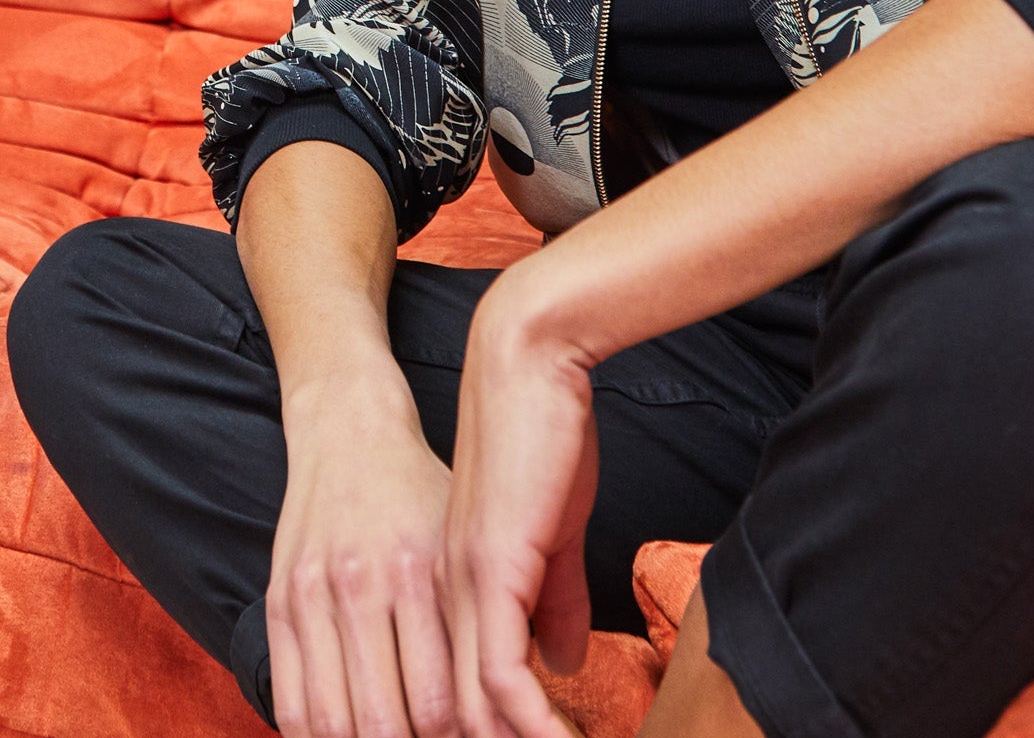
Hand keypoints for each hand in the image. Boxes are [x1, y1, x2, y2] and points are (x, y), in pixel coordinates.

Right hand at [268, 377, 458, 737]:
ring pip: (332, 721)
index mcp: (418, 572)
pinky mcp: (279, 602)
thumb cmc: (418, 490)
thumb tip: (517, 686)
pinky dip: (316, 736)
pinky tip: (344, 737)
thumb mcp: (462, 537)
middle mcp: (362, 586)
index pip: (437, 701)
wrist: (350, 429)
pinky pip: (290, 701)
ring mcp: (313, 596)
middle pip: (382, 722)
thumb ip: (486, 610)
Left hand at [443, 272, 599, 737]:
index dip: (483, 734)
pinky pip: (500, 681)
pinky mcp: (490, 574)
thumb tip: (561, 665)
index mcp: (454, 589)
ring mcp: (462, 589)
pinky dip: (534, 725)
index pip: (453, 695)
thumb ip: (551, 600)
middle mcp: (446, 599)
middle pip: (450, 718)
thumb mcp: (551, 528)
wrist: (527, 359)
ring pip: (470, 714)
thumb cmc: (543, 432)